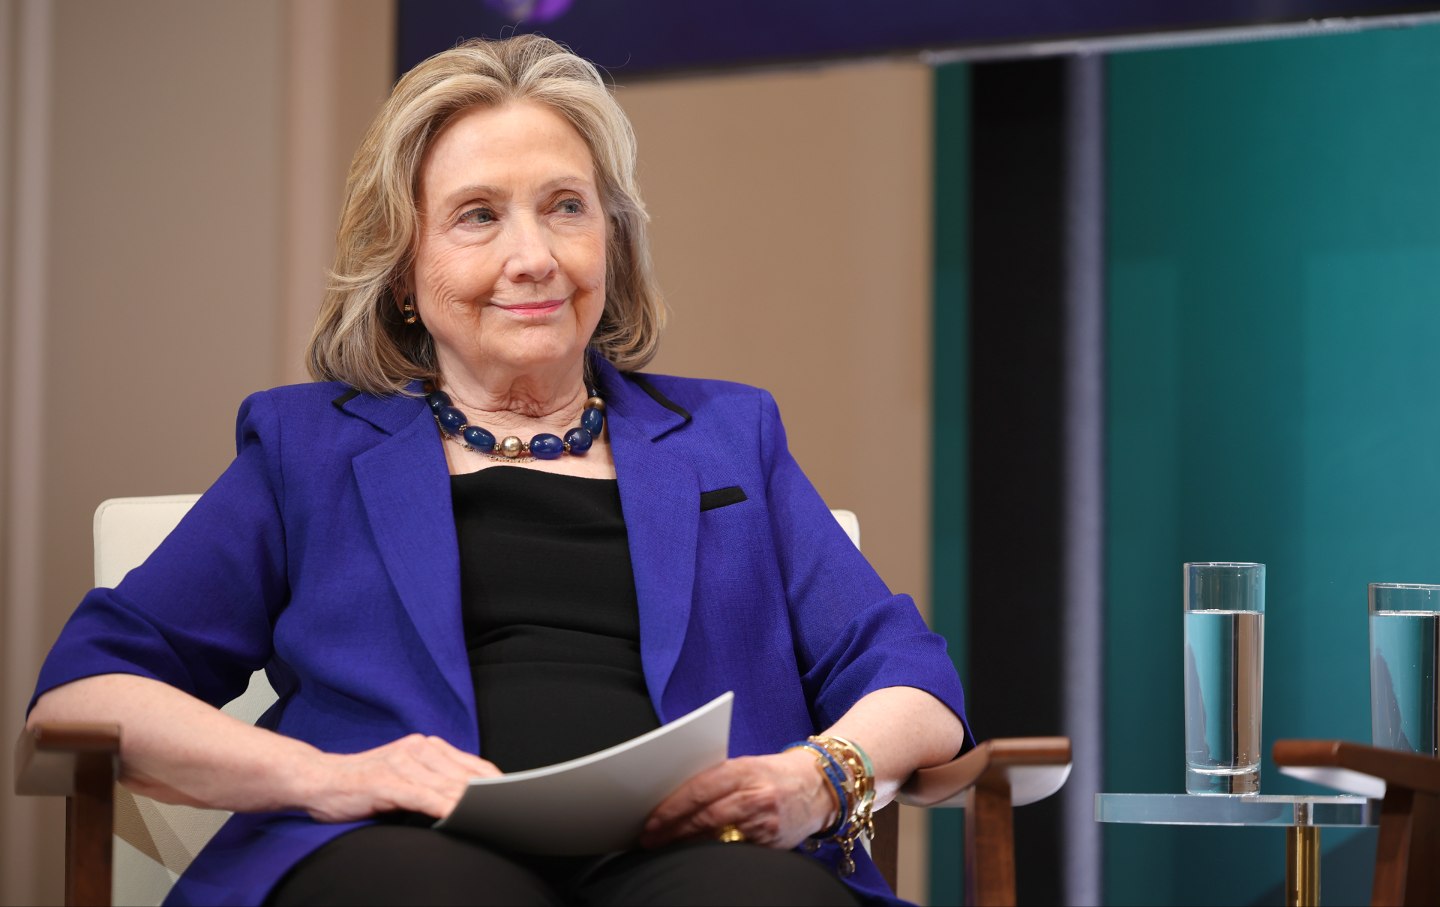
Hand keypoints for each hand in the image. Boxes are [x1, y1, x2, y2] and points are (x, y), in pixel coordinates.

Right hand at [300, 734, 499, 822]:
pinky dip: (442, 807)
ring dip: (472, 802)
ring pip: (447, 785)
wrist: (317, 780)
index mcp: (425, 746)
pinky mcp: (387, 781)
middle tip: (514, 810)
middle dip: (490, 794)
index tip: (517, 797)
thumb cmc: (362, 784)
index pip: (472, 765)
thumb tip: (467, 800)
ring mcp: (402, 763)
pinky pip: (422, 795)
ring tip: (495, 816)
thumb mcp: (404, 777)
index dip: (495, 782)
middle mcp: (417, 749)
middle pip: (465, 775)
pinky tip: (457, 817)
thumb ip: (434, 782)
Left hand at [639, 748, 834, 849]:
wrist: (819, 786)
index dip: (672, 807)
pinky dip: (711, 853)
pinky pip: (734, 851)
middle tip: (649, 839)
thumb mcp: (747, 765)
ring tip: (665, 848)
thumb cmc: (773, 774)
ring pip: (717, 837)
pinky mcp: (772, 844)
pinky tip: (695, 856)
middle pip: (705, 816)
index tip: (651, 820)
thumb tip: (673, 797)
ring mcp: (765, 822)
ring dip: (687, 844)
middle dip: (673, 830)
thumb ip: (715, 779)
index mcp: (745, 770)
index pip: (701, 788)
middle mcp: (756, 796)